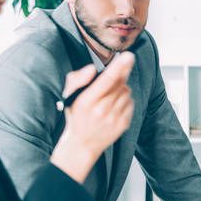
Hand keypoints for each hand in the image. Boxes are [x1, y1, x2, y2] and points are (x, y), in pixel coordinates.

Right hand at [51, 52, 134, 182]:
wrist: (83, 144)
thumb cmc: (76, 115)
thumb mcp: (69, 95)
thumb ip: (78, 79)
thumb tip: (92, 69)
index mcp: (87, 101)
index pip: (107, 80)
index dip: (119, 67)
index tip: (128, 56)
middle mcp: (102, 110)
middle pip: (120, 84)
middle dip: (118, 76)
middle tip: (113, 77)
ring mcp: (114, 118)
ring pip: (126, 92)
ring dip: (121, 89)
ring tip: (108, 97)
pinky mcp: (124, 124)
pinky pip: (131, 103)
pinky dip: (125, 100)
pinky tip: (114, 105)